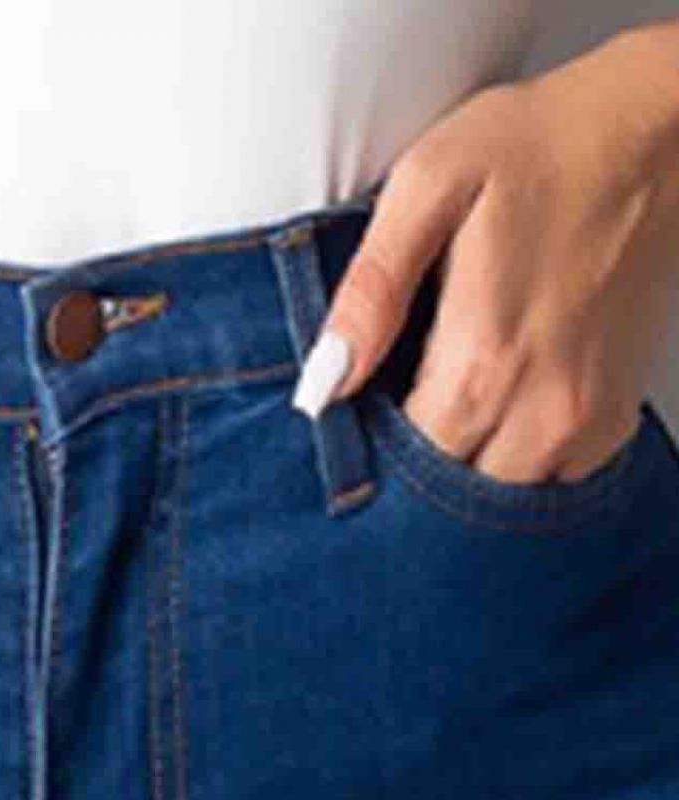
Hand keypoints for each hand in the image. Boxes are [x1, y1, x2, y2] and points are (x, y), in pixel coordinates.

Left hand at [293, 21, 678, 482]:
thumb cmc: (541, 149)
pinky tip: (503, 404)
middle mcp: (541, 408)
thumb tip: (324, 379)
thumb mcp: (430, 185)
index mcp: (483, 360)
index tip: (364, 405)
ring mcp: (585, 419)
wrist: (654, 136)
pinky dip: (520, 458)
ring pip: (502, 493)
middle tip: (405, 396)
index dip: (372, 442)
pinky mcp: (614, 414)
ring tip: (453, 397)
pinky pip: (554, 477)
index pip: (403, 460)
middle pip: (451, 487)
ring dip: (468, 462)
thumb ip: (372, 289)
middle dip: (417, 459)